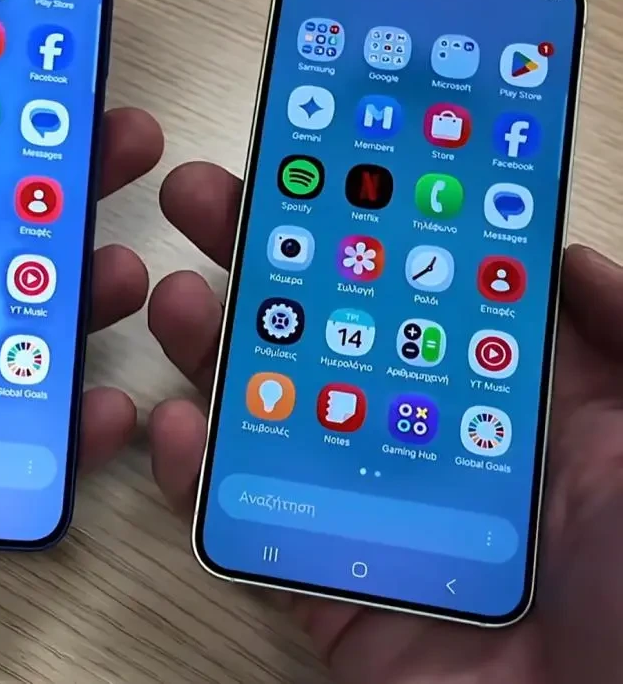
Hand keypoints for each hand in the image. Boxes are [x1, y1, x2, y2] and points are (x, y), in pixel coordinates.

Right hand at [148, 161, 622, 683]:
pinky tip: (173, 428)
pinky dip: (198, 481)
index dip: (354, 225)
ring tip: (175, 296)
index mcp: (495, 399)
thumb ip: (621, 339)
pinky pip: (246, 529)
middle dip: (256, 263)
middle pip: (320, 337)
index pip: (408, 290)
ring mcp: (363, 512)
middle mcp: (417, 443)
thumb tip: (567, 254)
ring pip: (268, 419)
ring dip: (214, 354)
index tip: (304, 164)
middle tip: (201, 197)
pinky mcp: (324, 587)